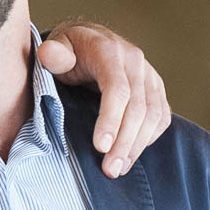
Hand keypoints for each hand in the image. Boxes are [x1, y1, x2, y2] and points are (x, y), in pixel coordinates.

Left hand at [37, 21, 170, 177]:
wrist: (88, 40)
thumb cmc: (68, 49)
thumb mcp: (55, 47)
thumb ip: (52, 53)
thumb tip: (48, 55)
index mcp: (109, 51)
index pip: (117, 89)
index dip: (111, 119)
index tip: (100, 147)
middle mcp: (135, 62)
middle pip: (137, 107)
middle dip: (125, 142)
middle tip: (110, 169)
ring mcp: (149, 75)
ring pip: (153, 114)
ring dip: (137, 145)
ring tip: (119, 169)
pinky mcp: (155, 88)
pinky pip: (161, 116)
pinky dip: (149, 137)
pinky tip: (132, 154)